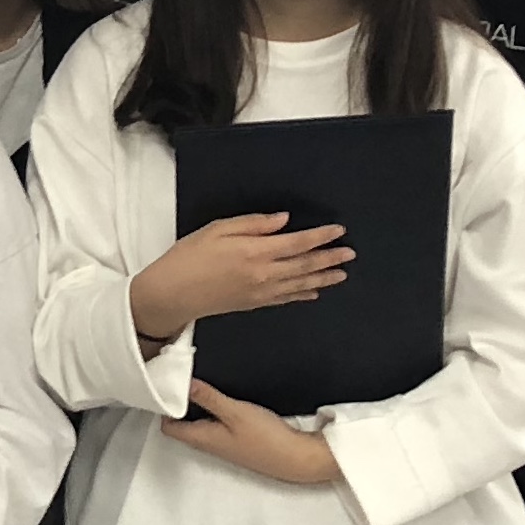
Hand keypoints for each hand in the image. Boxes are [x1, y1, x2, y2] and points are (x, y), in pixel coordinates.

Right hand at [129, 213, 352, 343]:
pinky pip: (286, 299)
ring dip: (323, 278)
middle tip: (350, 253)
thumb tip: (284, 220)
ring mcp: (261, 292)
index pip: (298, 242)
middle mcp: (265, 274)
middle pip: (306, 265)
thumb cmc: (189, 256)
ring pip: (301, 284)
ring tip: (341, 274)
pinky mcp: (254, 303)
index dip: (321, 236)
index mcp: (256, 252)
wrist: (173, 294)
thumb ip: (253, 224)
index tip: (338, 230)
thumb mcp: (217, 229)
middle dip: (330, 258)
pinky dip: (303, 294)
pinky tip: (313, 292)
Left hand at [159, 379, 342, 485]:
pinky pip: (216, 426)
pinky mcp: (237, 442)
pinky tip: (221, 399)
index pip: (168, 426)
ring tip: (197, 385)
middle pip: (182, 425)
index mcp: (201, 438)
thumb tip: (184, 384)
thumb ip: (208, 398)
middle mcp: (208, 444)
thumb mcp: (235, 412)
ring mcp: (223, 444)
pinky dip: (213, 412)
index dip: (163, 408)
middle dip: (178, 405)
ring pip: (199, 424)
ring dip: (196, 407)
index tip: (164, 387)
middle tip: (178, 381)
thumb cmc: (267, 439)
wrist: (297, 459)